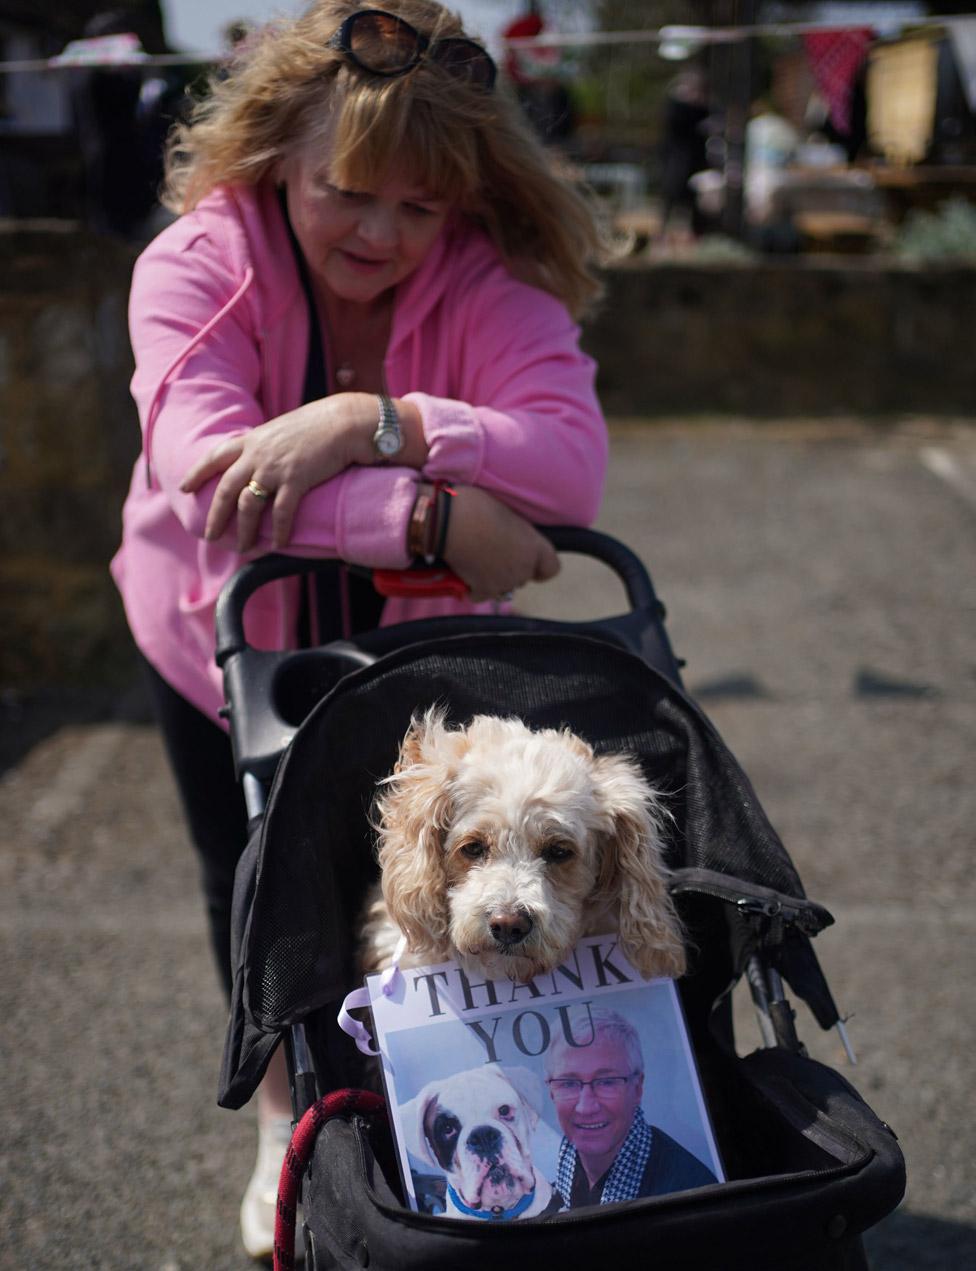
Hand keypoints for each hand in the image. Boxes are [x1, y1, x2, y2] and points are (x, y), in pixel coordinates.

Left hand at [179, 393, 424, 551]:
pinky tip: (276, 544)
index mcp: (252, 440)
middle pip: (226, 489)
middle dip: (215, 515)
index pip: (215, 457)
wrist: (342, 421)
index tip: (184, 487)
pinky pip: (281, 513)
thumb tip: (261, 459)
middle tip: (210, 535)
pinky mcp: (296, 481)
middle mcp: (257, 455)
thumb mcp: (282, 429)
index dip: (197, 473)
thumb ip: (267, 445)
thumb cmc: (318, 424)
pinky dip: (277, 531)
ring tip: (243, 547)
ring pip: (249, 505)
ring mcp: (275, 468)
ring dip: (244, 530)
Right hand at [443, 487, 559, 602]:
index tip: (527, 560)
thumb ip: (517, 535)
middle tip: (491, 551)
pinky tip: (463, 571)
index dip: (540, 566)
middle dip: (511, 568)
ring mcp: (505, 582)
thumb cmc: (474, 507)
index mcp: (534, 546)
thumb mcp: (507, 516)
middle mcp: (524, 568)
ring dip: (492, 578)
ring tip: (475, 558)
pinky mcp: (484, 591)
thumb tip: (510, 542)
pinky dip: (472, 587)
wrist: (447, 521)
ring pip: (503, 587)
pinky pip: (480, 594)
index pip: (551, 568)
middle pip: (523, 577)